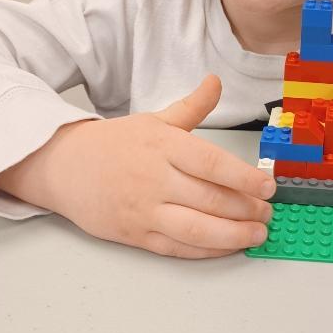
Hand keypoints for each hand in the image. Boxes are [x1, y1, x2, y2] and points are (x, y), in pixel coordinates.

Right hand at [0, 76, 274, 258]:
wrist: (63, 167)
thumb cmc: (114, 144)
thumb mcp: (155, 119)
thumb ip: (192, 106)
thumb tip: (216, 82)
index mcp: (164, 146)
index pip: (211, 163)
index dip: (244, 178)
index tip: (268, 185)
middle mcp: (156, 180)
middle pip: (210, 199)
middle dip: (246, 209)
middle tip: (269, 211)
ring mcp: (145, 210)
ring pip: (197, 229)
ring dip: (233, 235)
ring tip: (257, 233)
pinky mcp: (136, 235)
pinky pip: (177, 248)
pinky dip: (206, 251)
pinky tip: (227, 246)